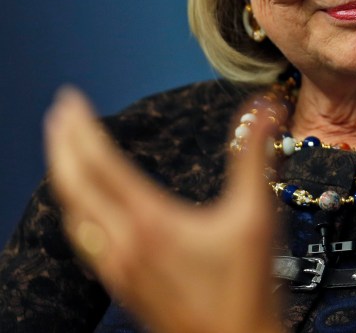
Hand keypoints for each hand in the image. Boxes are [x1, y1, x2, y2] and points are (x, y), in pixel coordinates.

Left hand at [44, 86, 284, 332]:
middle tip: (60, 112)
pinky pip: (83, 237)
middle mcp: (123, 243)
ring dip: (64, 175)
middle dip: (61, 144)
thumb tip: (263, 110)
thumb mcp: (256, 214)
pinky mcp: (123, 283)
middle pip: (74, 185)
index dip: (80, 127)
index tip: (70, 99)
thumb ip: (255, 157)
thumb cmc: (246, 289)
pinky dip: (76, 208)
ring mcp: (119, 266)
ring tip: (66, 150)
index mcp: (150, 221)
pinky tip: (87, 208)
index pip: (99, 163)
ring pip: (73, 212)